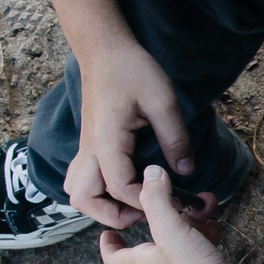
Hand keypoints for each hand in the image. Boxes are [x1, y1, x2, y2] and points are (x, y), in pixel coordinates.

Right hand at [67, 39, 190, 227]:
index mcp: (106, 141)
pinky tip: (126, 186)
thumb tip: (186, 172)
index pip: (119, 187)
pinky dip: (98, 191)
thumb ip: (175, 139)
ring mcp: (87, 148)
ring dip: (101, 205)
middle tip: (145, 210)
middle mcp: (89, 149)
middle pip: (84, 199)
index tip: (174, 199)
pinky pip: (84, 178)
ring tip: (134, 202)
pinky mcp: (90, 144)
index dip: (147, 200)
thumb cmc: (133, 70)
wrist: (104, 50)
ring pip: (77, 191)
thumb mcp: (163, 102)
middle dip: (113, 214)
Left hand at [97, 166, 240, 263]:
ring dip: (192, 221)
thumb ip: (157, 199)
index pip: (116, 259)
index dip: (109, 245)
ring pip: (182, 242)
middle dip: (164, 217)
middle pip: (155, 243)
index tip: (108, 231)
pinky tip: (216, 223)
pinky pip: (204, 249)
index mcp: (144, 262)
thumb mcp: (169, 229)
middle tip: (172, 201)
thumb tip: (150, 172)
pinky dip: (208, 233)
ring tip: (204, 204)